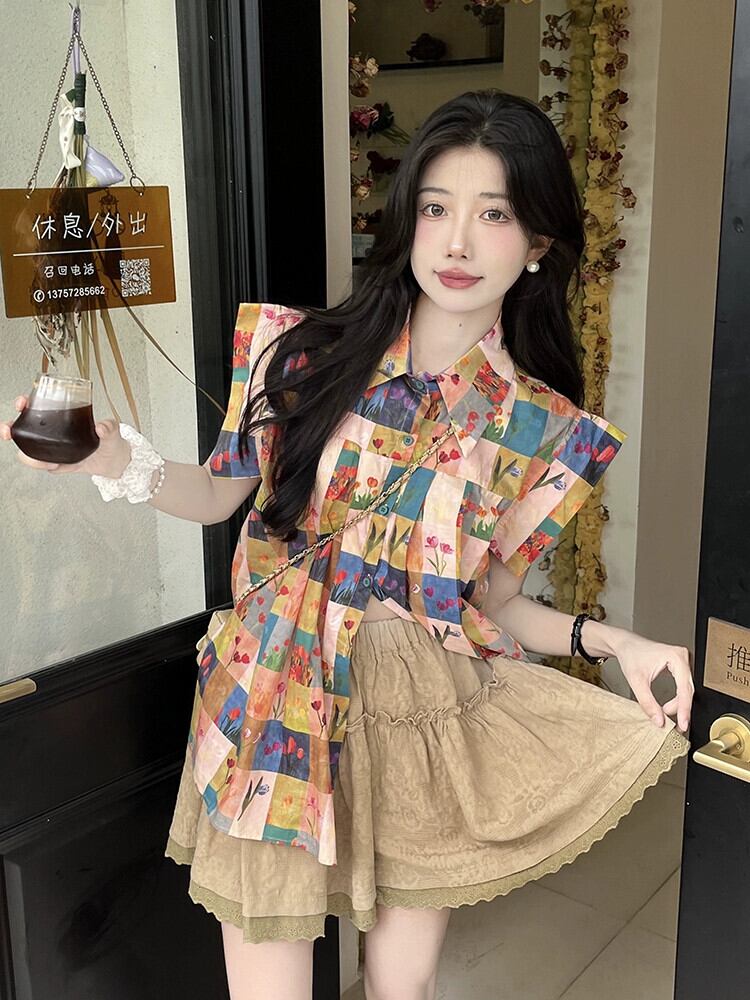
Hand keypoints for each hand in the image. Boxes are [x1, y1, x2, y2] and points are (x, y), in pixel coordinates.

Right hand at [0, 395, 131, 478]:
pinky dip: (45, 466)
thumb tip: (101, 427)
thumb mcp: (112, 430)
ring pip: (28, 450)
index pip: (38, 407)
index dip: (25, 404)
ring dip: (28, 455)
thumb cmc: (110, 440)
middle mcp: (54, 433)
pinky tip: (54, 466)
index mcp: (62, 418)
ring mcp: (53, 449)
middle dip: (10, 428)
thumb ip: (109, 427)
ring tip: (46, 461)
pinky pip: (44, 466)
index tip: (22, 402)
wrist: (115, 461)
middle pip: (23, 428)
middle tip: (8, 432)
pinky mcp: (58, 463)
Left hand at [610, 631, 693, 732]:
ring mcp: (682, 661)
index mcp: (676, 656)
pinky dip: (677, 698)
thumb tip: (659, 720)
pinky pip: (682, 686)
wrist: (624, 644)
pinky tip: (670, 707)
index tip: (682, 724)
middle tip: (675, 724)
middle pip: (687, 690)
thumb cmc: (630, 654)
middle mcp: (682, 657)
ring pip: (686, 689)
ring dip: (678, 704)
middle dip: (680, 708)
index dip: (683, 709)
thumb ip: (647, 702)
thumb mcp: (636, 680)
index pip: (684, 689)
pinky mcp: (679, 666)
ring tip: (667, 714)